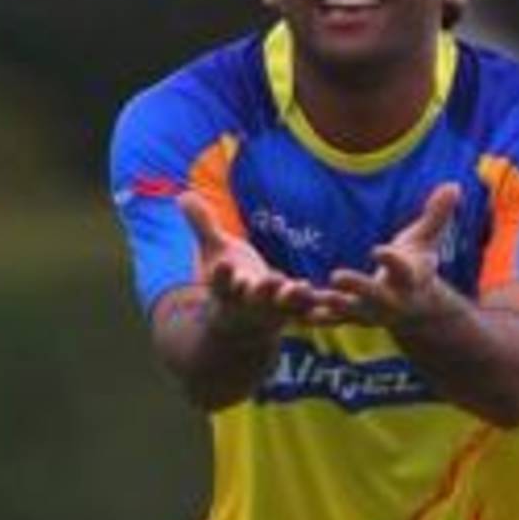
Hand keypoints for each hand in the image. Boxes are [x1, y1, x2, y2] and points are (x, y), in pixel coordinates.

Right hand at [178, 192, 318, 326]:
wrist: (244, 323)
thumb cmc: (229, 279)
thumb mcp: (214, 252)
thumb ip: (202, 226)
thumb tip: (183, 196)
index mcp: (225, 289)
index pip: (220, 282)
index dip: (221, 275)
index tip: (221, 264)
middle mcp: (248, 304)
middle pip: (253, 297)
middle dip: (262, 290)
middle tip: (270, 280)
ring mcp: (271, 311)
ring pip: (282, 306)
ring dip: (292, 298)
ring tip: (301, 287)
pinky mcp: (294, 312)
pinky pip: (308, 309)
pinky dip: (319, 304)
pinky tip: (335, 296)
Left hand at [305, 183, 460, 327]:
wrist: (414, 311)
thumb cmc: (415, 267)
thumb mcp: (426, 241)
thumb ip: (436, 216)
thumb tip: (455, 185)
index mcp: (408, 279)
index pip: (402, 270)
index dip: (391, 260)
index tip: (379, 250)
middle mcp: (390, 300)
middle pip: (374, 295)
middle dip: (357, 287)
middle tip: (337, 277)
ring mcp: (369, 312)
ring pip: (349, 311)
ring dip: (332, 305)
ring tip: (315, 297)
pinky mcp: (350, 318)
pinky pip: (331, 319)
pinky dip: (314, 317)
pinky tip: (296, 313)